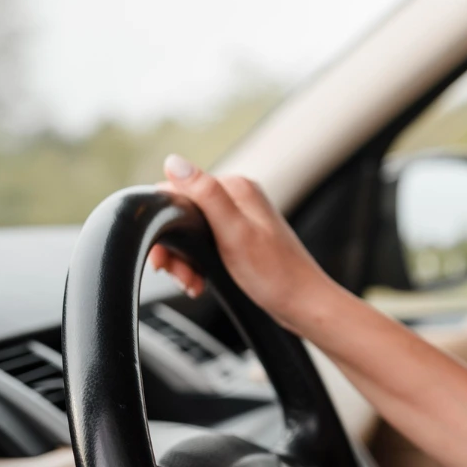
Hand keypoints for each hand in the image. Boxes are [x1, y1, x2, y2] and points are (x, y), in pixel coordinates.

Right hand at [148, 154, 338, 333]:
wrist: (304, 304)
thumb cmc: (276, 274)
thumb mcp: (234, 232)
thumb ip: (206, 196)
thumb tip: (173, 162)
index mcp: (236, 189)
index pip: (178, 190)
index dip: (163, 222)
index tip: (164, 256)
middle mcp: (238, 200)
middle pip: (181, 215)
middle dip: (173, 249)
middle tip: (180, 275)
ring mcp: (239, 220)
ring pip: (189, 235)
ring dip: (182, 262)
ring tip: (191, 283)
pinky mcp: (239, 241)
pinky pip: (202, 248)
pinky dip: (195, 267)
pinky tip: (199, 283)